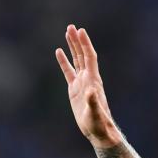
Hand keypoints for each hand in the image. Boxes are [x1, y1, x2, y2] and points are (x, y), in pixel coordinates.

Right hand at [55, 25, 121, 146]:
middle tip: (71, 26)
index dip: (85, 44)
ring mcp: (81, 83)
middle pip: (82, 55)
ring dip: (72, 47)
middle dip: (77, 41)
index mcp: (93, 80)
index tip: (80, 31)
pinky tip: (58, 51)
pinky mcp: (74, 89)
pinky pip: (68, 72)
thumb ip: (93, 102)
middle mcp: (88, 78)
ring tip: (67, 32)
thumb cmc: (98, 123)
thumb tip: (90, 92)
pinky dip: (64, 61)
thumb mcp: (94, 112)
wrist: (98, 130)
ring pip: (76, 60)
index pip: (89, 57)